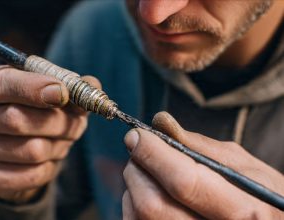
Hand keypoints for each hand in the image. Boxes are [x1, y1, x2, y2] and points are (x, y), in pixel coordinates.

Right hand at [0, 66, 99, 202]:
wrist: (24, 151)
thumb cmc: (43, 113)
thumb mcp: (61, 96)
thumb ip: (76, 88)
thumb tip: (91, 87)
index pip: (2, 84)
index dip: (34, 89)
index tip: (62, 94)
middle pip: (17, 119)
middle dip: (58, 123)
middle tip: (75, 125)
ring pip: (30, 149)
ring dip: (58, 146)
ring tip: (61, 141)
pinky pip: (28, 175)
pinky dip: (49, 168)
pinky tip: (49, 159)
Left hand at [123, 111, 283, 218]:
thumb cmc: (260, 196)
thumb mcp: (244, 167)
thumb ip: (200, 145)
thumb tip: (160, 123)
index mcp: (243, 212)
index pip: (183, 182)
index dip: (153, 154)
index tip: (137, 135)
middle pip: (151, 203)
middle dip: (139, 168)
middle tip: (141, 149)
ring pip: (139, 214)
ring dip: (135, 183)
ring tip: (153, 172)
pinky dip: (134, 201)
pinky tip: (152, 192)